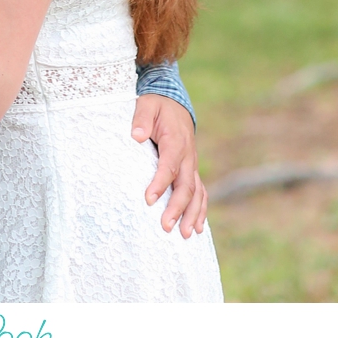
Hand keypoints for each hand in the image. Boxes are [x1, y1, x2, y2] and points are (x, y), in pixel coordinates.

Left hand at [131, 93, 207, 236]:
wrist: (174, 102)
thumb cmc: (157, 106)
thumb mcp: (146, 105)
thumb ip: (141, 119)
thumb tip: (136, 136)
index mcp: (175, 141)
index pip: (169, 166)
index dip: (160, 184)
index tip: (148, 200)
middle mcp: (188, 155)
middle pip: (186, 185)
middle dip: (177, 208)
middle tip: (166, 227)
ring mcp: (192, 164)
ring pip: (196, 193)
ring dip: (192, 214)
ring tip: (184, 235)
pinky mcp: (191, 170)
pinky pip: (200, 192)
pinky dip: (200, 210)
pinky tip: (197, 228)